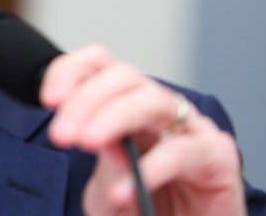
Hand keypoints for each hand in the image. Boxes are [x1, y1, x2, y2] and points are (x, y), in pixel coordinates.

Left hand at [40, 45, 245, 215]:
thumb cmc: (149, 213)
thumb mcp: (109, 191)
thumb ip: (103, 163)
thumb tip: (92, 133)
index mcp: (128, 107)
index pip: (100, 65)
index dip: (71, 72)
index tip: (48, 101)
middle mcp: (160, 110)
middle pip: (123, 76)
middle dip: (86, 99)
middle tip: (62, 134)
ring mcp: (191, 129)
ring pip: (152, 100)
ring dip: (113, 117)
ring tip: (87, 142)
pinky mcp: (217, 157)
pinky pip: (182, 151)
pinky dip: (149, 168)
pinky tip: (124, 191)